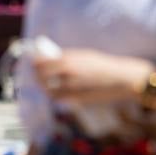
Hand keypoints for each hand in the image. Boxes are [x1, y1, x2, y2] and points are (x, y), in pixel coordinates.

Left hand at [32, 49, 151, 105]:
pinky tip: (55, 94)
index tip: (33, 64)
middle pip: (41, 75)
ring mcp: (72, 86)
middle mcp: (67, 71)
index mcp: (69, 59)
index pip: (41, 61)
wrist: (122, 78)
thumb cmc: (104, 66)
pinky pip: (59, 98)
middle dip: (37, 76)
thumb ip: (68, 58)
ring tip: (44, 86)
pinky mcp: (77, 98)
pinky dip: (54, 96)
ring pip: (48, 89)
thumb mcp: (85, 56)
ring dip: (44, 87)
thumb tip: (52, 59)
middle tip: (36, 77)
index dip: (35, 64)